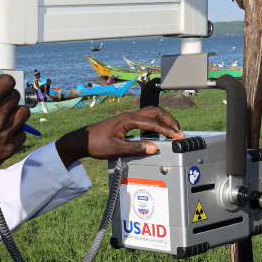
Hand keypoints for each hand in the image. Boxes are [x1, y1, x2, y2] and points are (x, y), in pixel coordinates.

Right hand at [0, 58, 29, 199]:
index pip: (7, 82)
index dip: (3, 79)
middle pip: (15, 96)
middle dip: (7, 93)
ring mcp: (4, 136)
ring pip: (23, 113)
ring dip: (15, 109)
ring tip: (4, 112)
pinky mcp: (7, 150)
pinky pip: (22, 133)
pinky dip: (16, 129)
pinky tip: (4, 129)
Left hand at [55, 107, 183, 166]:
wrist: (82, 140)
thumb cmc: (96, 144)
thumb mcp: (116, 149)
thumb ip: (136, 148)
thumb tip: (154, 148)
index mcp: (128, 119)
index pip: (153, 123)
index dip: (167, 130)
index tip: (177, 137)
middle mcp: (130, 115)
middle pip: (155, 112)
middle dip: (169, 120)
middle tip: (179, 132)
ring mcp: (128, 117)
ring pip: (151, 113)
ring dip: (164, 120)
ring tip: (173, 131)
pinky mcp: (126, 122)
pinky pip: (146, 118)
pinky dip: (156, 123)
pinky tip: (159, 132)